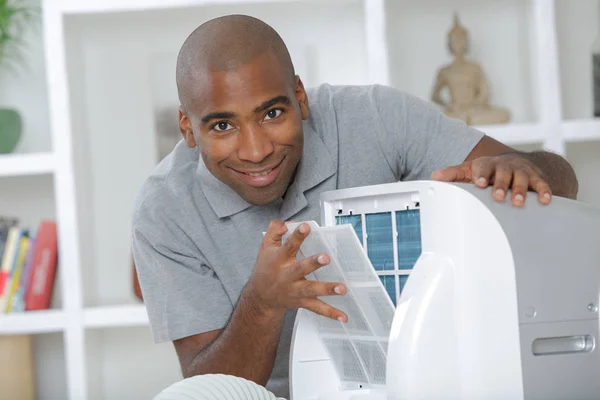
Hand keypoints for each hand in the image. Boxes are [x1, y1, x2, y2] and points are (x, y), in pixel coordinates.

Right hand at [245, 220, 347, 321]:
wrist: (260, 297)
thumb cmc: (266, 268)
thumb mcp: (265, 246)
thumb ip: (275, 230)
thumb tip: (287, 223)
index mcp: (279, 260)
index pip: (288, 245)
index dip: (297, 235)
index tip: (305, 226)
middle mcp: (287, 276)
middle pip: (301, 269)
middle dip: (313, 263)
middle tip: (325, 257)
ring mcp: (295, 290)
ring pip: (312, 289)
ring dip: (327, 289)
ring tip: (341, 288)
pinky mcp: (302, 302)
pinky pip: (317, 308)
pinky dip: (330, 313)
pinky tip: (343, 316)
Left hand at [431, 153, 551, 206]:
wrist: (516, 161)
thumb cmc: (488, 169)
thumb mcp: (470, 169)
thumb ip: (453, 174)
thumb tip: (434, 177)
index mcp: (487, 164)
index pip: (483, 168)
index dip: (481, 175)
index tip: (479, 183)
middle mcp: (505, 166)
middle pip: (504, 173)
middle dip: (501, 185)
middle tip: (498, 196)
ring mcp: (521, 171)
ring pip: (523, 178)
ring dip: (521, 190)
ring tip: (518, 202)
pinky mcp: (536, 177)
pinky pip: (542, 184)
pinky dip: (545, 191)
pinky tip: (545, 201)